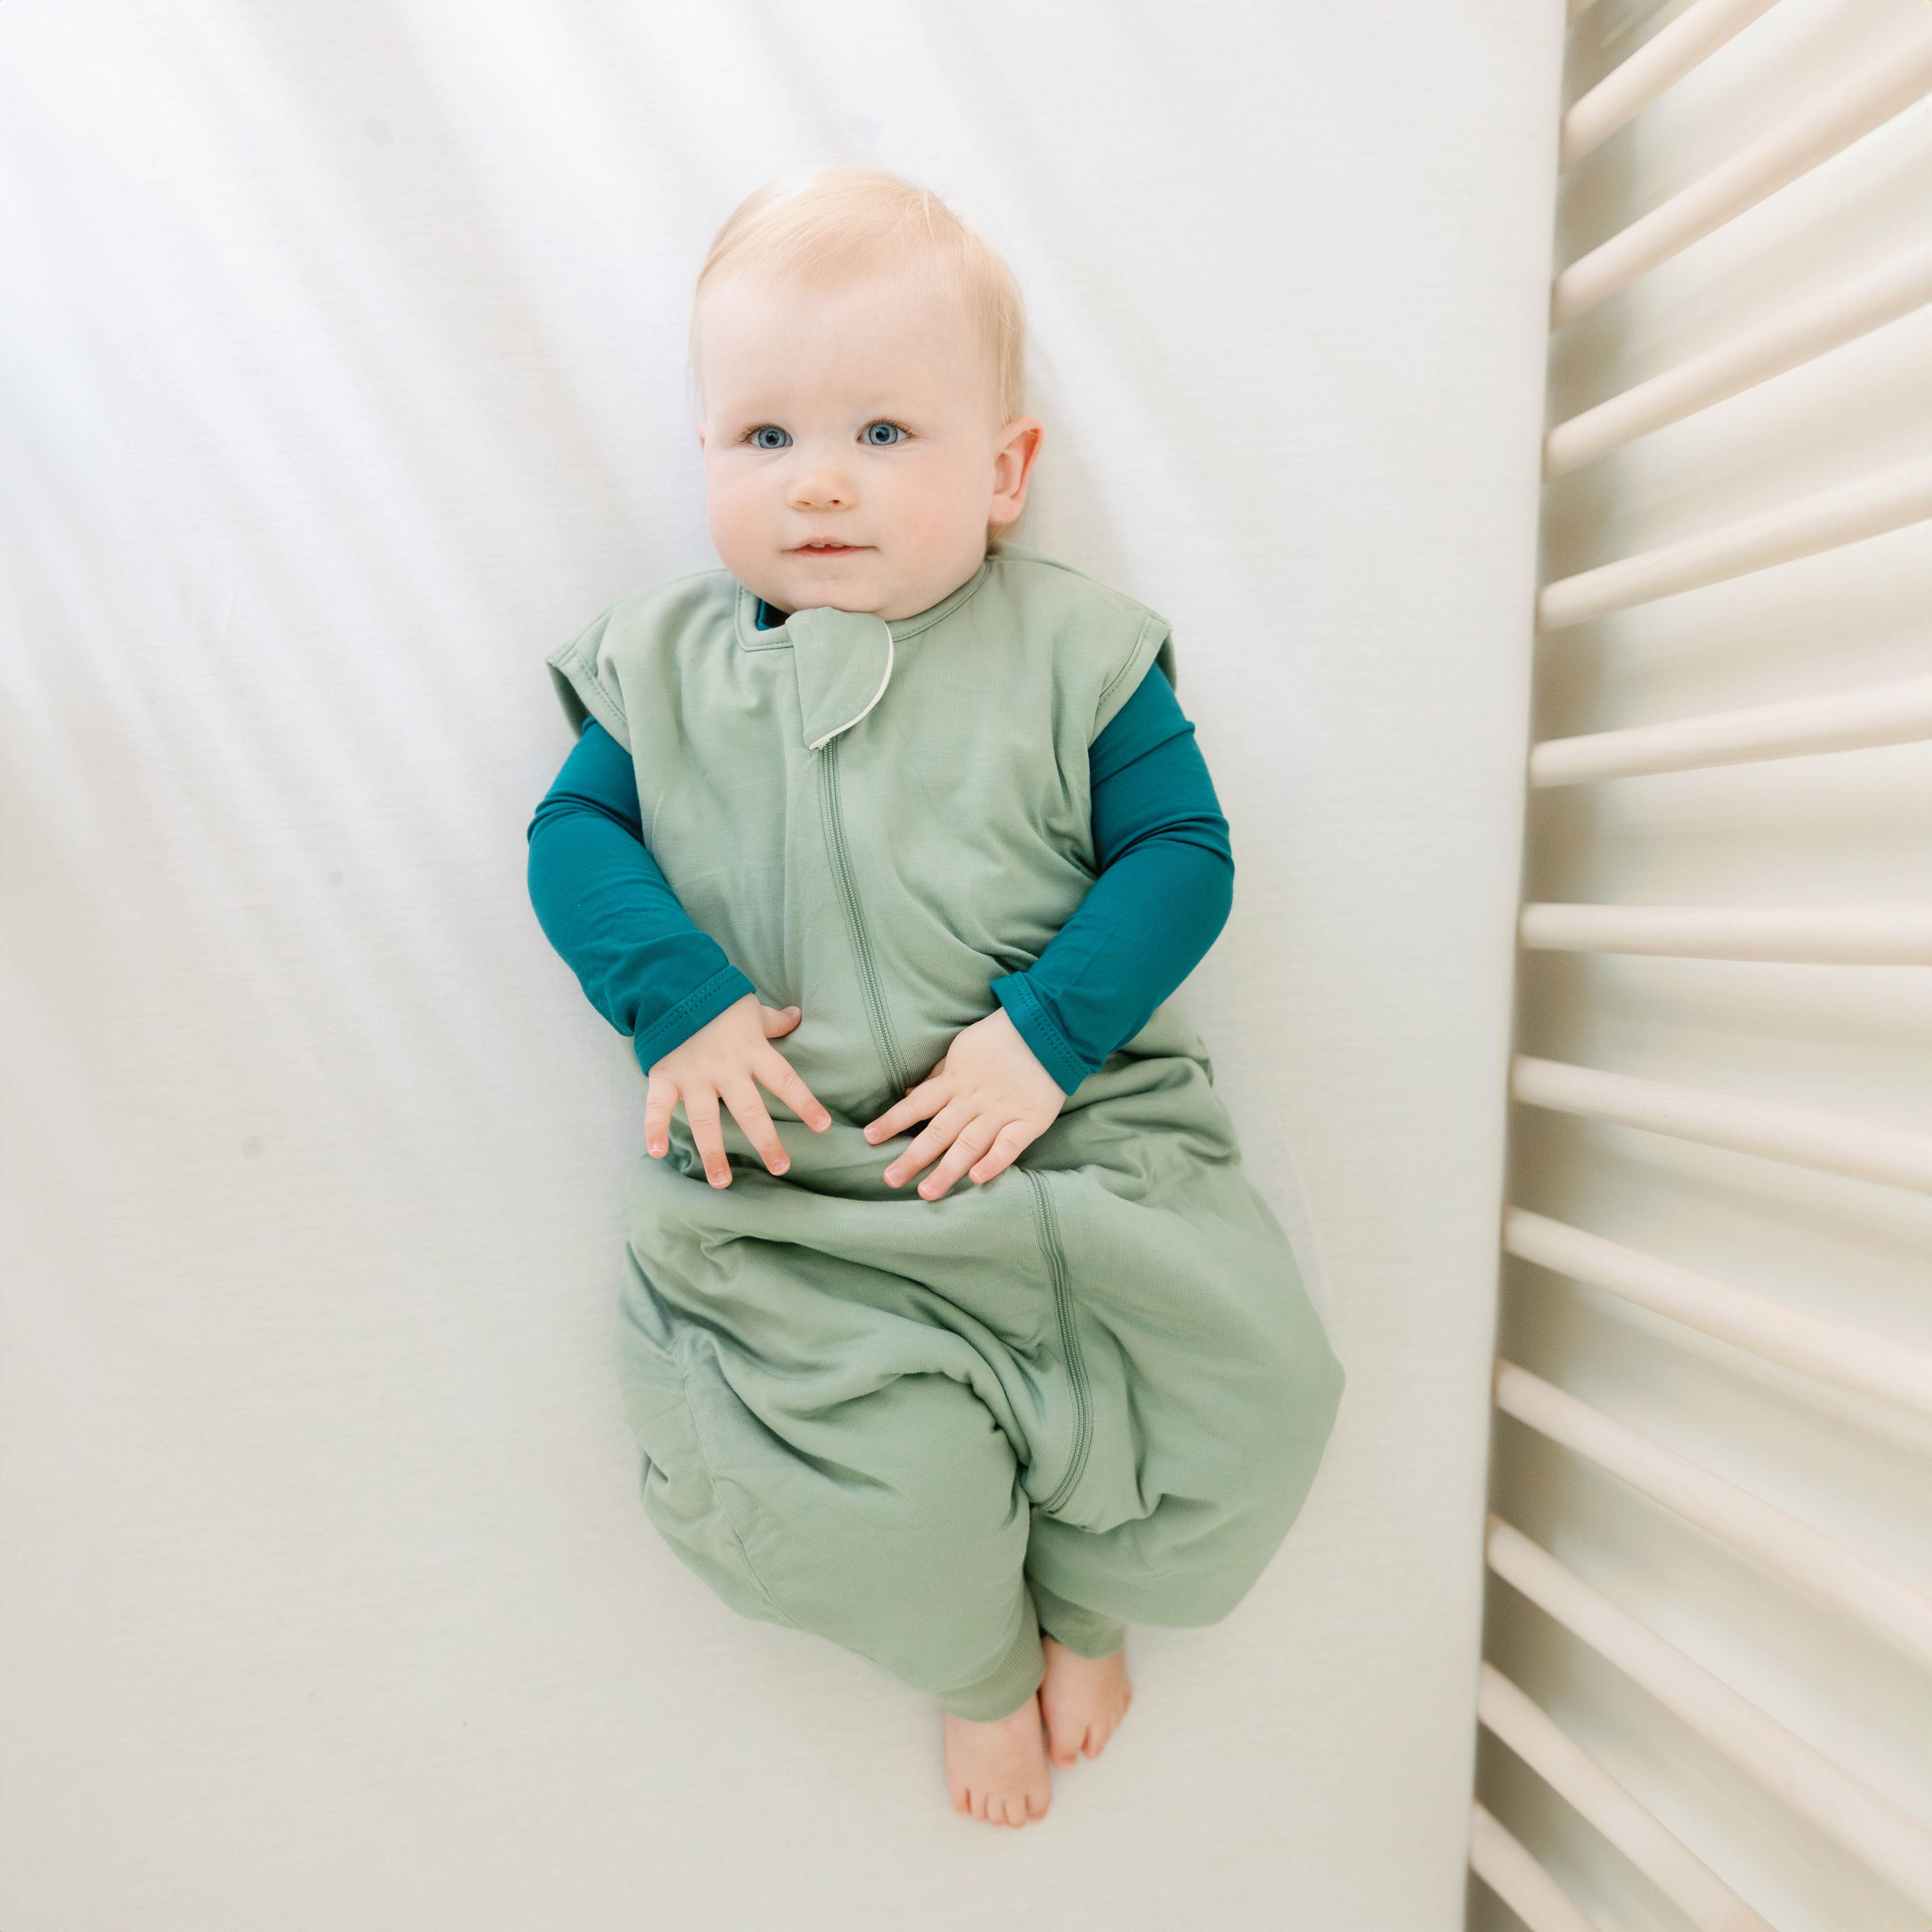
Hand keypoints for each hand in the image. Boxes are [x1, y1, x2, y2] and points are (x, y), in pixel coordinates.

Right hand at [645, 993, 831, 1188]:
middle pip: (750, 1111)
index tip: (823, 1127)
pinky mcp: (665, 1075)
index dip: (805, 1103)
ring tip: (722, 1182)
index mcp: (751, 1051)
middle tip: (781, 1168)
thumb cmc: (716, 999)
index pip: (785, 1080)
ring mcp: (693, 1075)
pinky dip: (654, 1129)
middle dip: (765, 1141)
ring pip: (706, 1120)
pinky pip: (657, 1106)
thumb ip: (774, 1021)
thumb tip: (797, 1016)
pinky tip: (657, 1152)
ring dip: (713, 1152)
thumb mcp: (750, 1009)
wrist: (672, 982)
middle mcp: (725, 1068)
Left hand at [862, 1006, 1065, 1199]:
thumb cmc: (1001, 1038)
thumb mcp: (961, 1048)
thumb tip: (910, 1094)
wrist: (1050, 1027)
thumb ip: (938, 1076)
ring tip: (926, 1193)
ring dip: (946, 1171)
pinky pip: (1009, 1145)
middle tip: (890, 1179)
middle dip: (913, 1157)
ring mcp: (1001, 1112)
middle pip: (937, 1132)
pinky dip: (994, 1162)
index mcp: (955, 1080)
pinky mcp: (1029, 1120)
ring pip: (969, 1145)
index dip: (892, 1121)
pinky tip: (976, 1179)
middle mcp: (973, 1100)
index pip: (916, 1104)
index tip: (869, 1139)